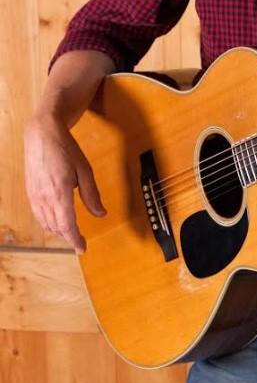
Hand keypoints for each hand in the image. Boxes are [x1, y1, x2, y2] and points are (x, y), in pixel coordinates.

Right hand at [24, 112, 105, 252]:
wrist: (42, 134)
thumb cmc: (65, 149)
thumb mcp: (85, 169)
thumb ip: (91, 194)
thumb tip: (100, 213)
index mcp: (59, 193)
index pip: (67, 225)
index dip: (75, 239)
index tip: (82, 248)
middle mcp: (44, 198)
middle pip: (56, 227)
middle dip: (68, 236)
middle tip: (79, 241)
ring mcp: (34, 196)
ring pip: (45, 223)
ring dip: (58, 230)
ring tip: (70, 232)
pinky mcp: (29, 192)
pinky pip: (38, 214)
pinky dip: (47, 222)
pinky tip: (55, 220)